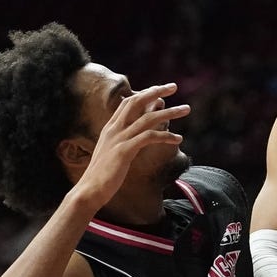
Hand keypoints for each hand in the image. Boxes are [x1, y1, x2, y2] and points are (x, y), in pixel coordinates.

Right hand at [74, 83, 189, 206]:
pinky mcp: (124, 151)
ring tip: (186, 109)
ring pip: (147, 118)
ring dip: (169, 112)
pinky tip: (178, 139)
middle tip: (174, 86)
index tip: (160, 90)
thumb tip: (139, 135)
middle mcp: (113, 129)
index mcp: (110, 128)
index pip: (128, 103)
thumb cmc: (103, 175)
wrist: (89, 190)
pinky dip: (166, 135)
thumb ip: (124, 141)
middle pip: (136, 102)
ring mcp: (118, 139)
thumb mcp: (113, 152)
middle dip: (156, 91)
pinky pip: (149, 137)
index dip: (145, 94)